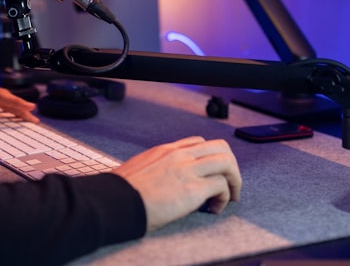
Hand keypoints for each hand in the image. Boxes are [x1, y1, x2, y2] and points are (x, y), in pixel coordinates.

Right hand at [113, 136, 241, 230]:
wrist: (115, 201)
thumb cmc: (122, 191)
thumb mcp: (141, 167)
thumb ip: (157, 167)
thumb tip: (165, 180)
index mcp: (166, 150)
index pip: (199, 142)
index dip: (211, 157)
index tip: (212, 173)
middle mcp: (179, 155)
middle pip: (220, 147)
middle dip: (231, 165)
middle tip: (230, 183)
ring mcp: (187, 170)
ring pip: (226, 162)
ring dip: (234, 180)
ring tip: (230, 197)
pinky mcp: (192, 189)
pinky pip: (221, 186)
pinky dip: (224, 198)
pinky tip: (214, 208)